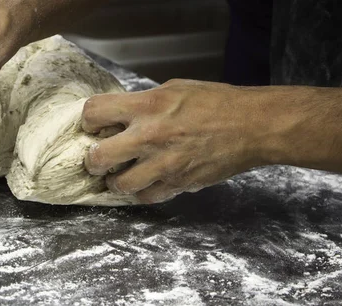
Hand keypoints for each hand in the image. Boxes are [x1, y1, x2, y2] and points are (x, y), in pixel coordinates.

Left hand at [82, 79, 264, 203]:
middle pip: (97, 158)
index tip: (94, 126)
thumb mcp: (173, 88)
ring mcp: (163, 164)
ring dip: (115, 182)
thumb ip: (142, 103)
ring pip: (119, 185)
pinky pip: (146, 197)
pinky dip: (142, 192)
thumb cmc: (214, 102)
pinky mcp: (178, 184)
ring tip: (121, 175)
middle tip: (98, 159)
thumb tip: (118, 117)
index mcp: (146, 106)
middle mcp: (149, 136)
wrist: (252, 126)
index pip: (94, 112)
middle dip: (92, 160)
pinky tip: (146, 182)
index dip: (88, 120)